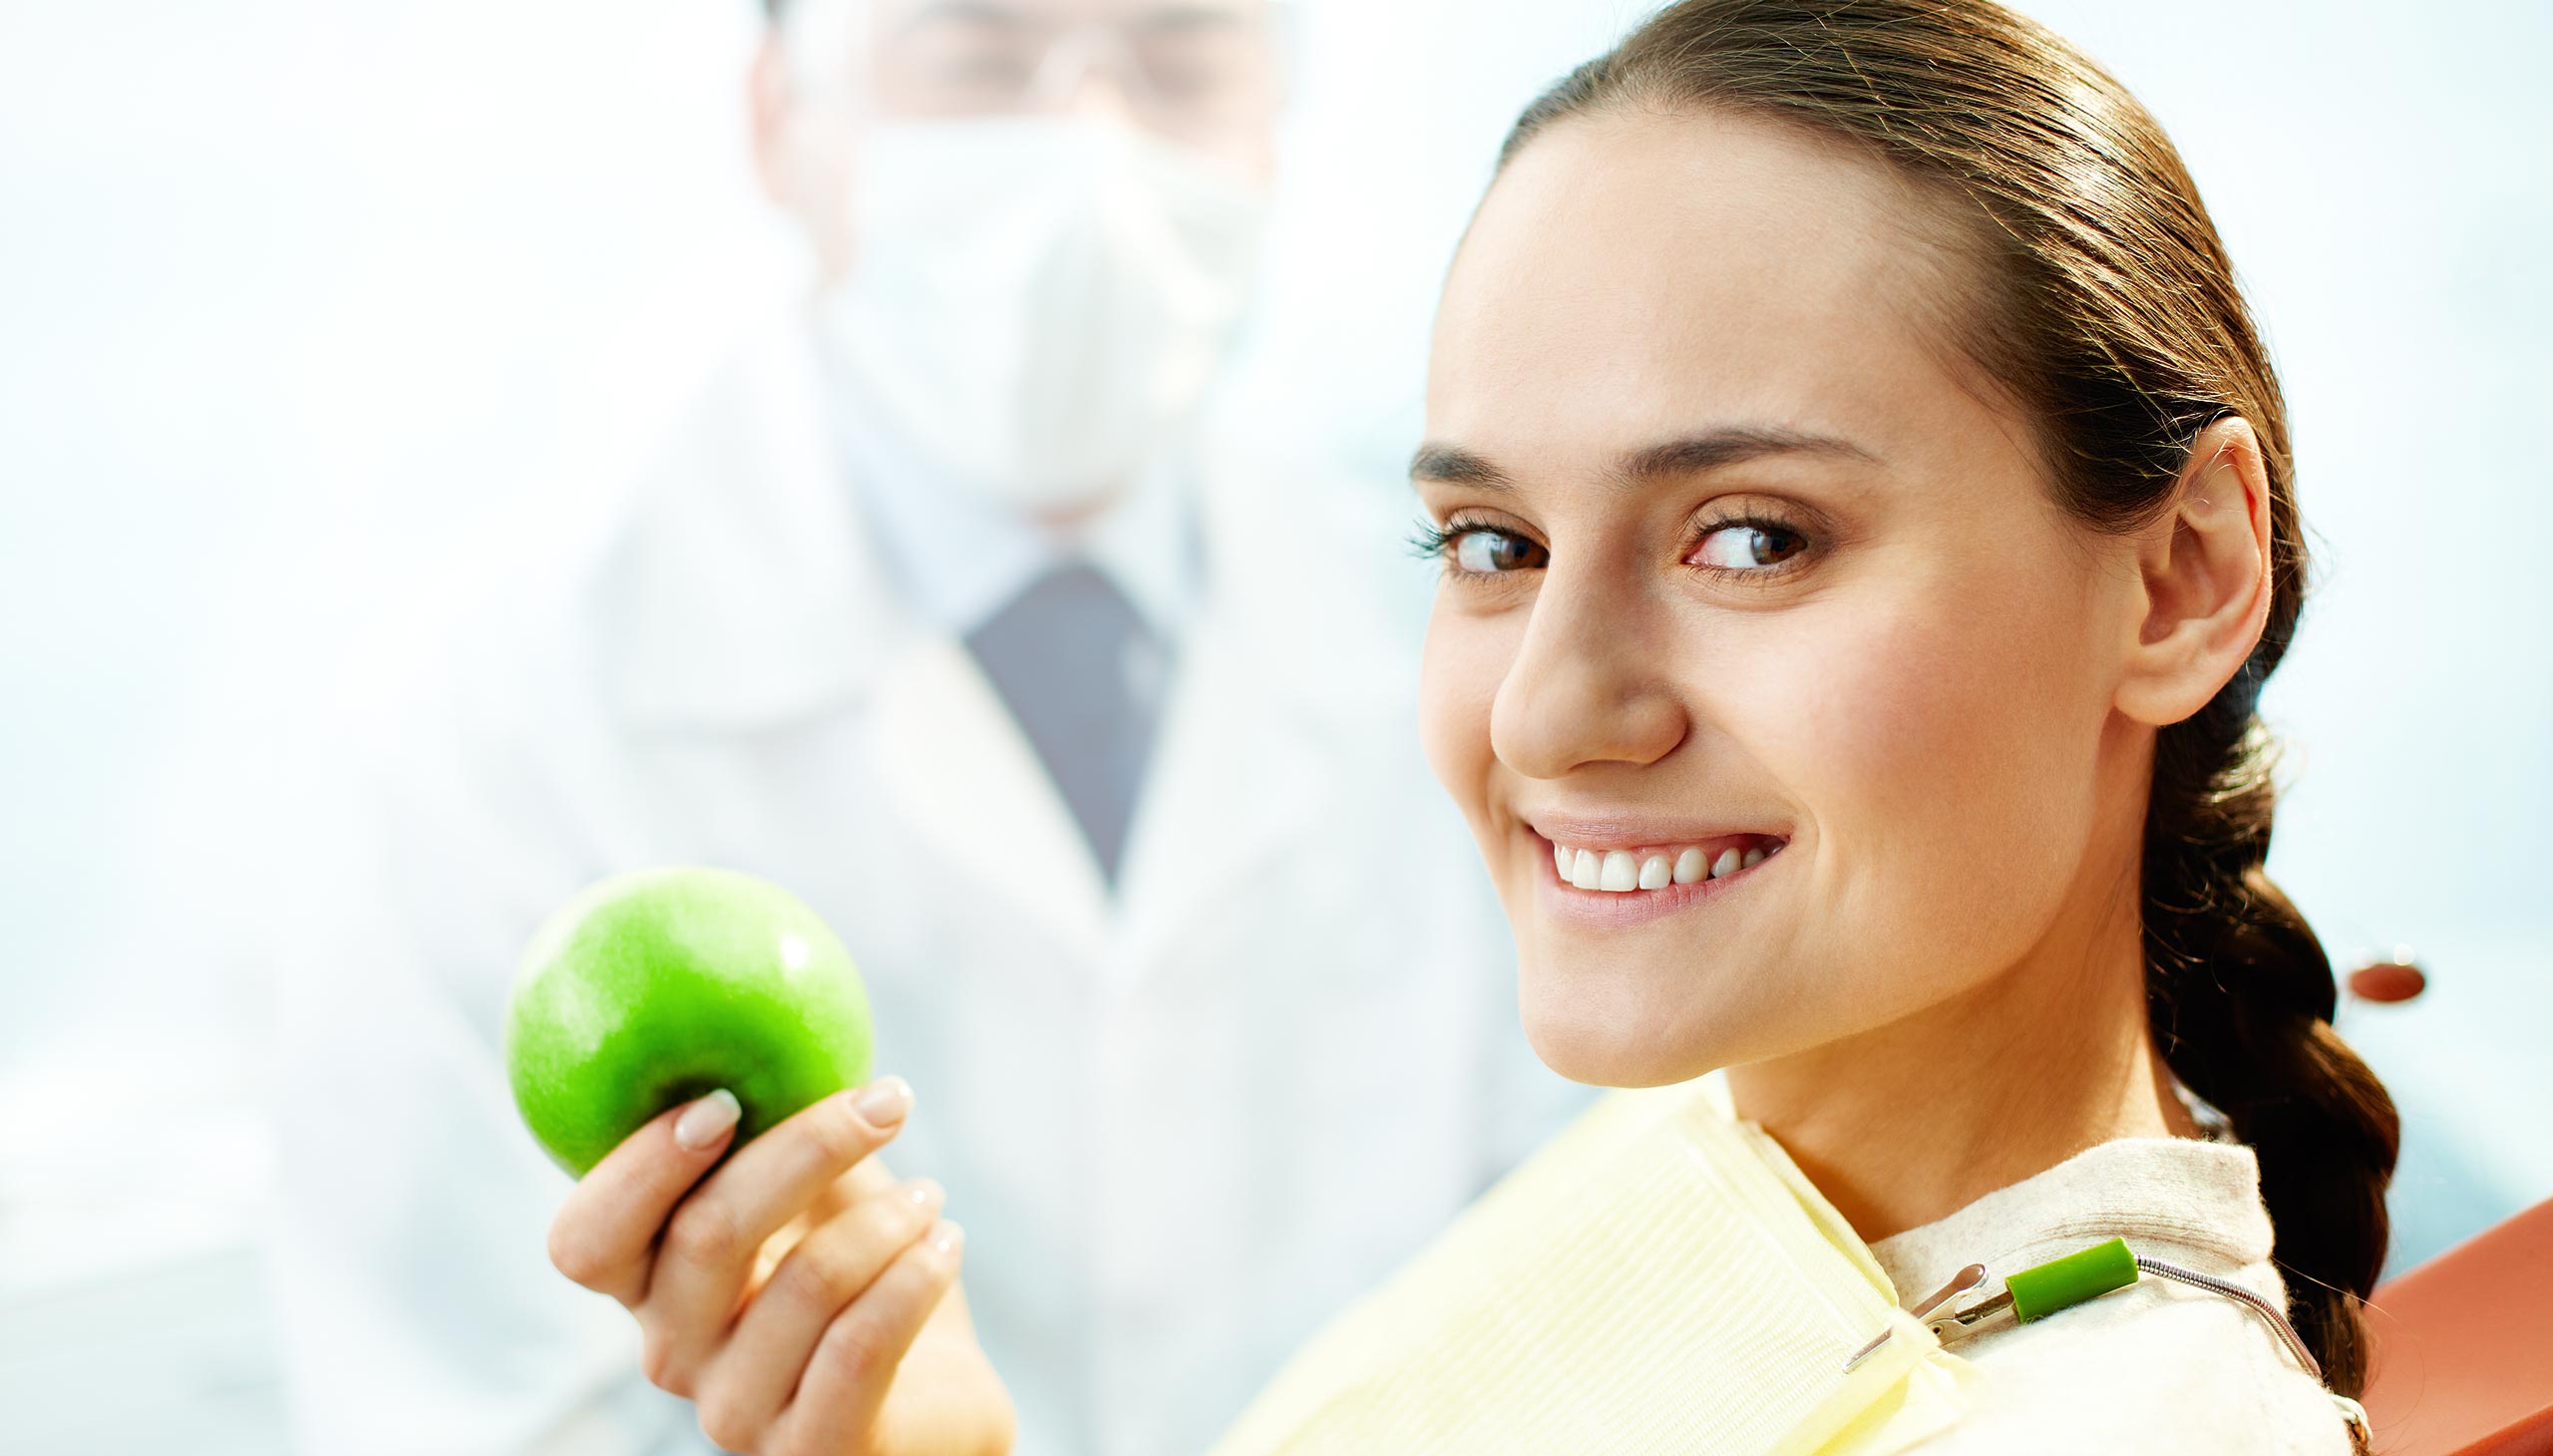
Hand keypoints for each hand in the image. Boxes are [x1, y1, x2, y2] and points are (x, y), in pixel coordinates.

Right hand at [546, 1077, 1015, 1455]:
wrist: (938, 1404)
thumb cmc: (869, 1277)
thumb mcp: (823, 1191)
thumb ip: (783, 1120)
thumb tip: (778, 994)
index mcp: (650, 1284)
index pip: (583, 1241)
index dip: (636, 1170)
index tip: (722, 1099)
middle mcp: (673, 1352)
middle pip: (706, 1236)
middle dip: (805, 1149)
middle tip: (885, 1100)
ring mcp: (736, 1413)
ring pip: (807, 1282)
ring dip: (892, 1220)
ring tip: (933, 1202)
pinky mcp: (813, 1452)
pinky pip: (861, 1346)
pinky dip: (915, 1276)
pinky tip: (947, 1244)